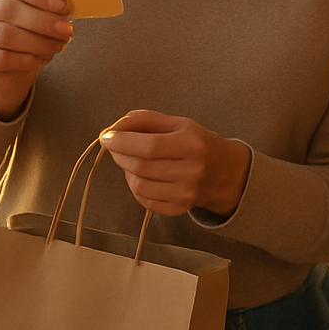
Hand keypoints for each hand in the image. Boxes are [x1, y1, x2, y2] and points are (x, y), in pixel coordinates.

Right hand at [0, 0, 72, 119]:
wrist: (8, 68)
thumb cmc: (25, 30)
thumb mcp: (35, 11)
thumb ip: (45, 3)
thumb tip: (68, 5)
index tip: (63, 6)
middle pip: (9, 10)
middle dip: (43, 21)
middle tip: (66, 30)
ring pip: (4, 35)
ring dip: (37, 42)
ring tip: (58, 46)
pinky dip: (25, 60)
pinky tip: (40, 60)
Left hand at [100, 110, 251, 217]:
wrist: (222, 171)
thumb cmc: (194, 143)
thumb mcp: (176, 123)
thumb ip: (144, 120)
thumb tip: (111, 130)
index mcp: (192, 144)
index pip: (150, 146)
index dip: (123, 142)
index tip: (106, 136)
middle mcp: (191, 171)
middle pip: (141, 166)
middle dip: (119, 154)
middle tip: (114, 145)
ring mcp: (185, 194)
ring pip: (138, 185)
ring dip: (126, 170)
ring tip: (132, 160)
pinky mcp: (178, 209)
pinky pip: (143, 199)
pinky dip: (135, 186)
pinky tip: (143, 176)